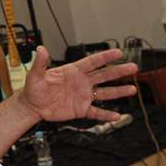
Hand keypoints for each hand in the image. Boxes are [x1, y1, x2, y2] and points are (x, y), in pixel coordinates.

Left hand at [18, 46, 136, 122]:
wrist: (32, 106)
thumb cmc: (33, 89)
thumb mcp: (35, 75)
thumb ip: (40, 63)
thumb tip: (41, 49)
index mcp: (72, 71)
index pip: (91, 62)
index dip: (104, 57)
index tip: (118, 52)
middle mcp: (81, 82)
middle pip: (103, 75)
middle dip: (118, 71)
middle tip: (133, 67)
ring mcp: (82, 96)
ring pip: (104, 93)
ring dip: (118, 91)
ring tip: (132, 89)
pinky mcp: (80, 109)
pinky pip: (96, 113)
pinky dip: (106, 115)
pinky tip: (117, 116)